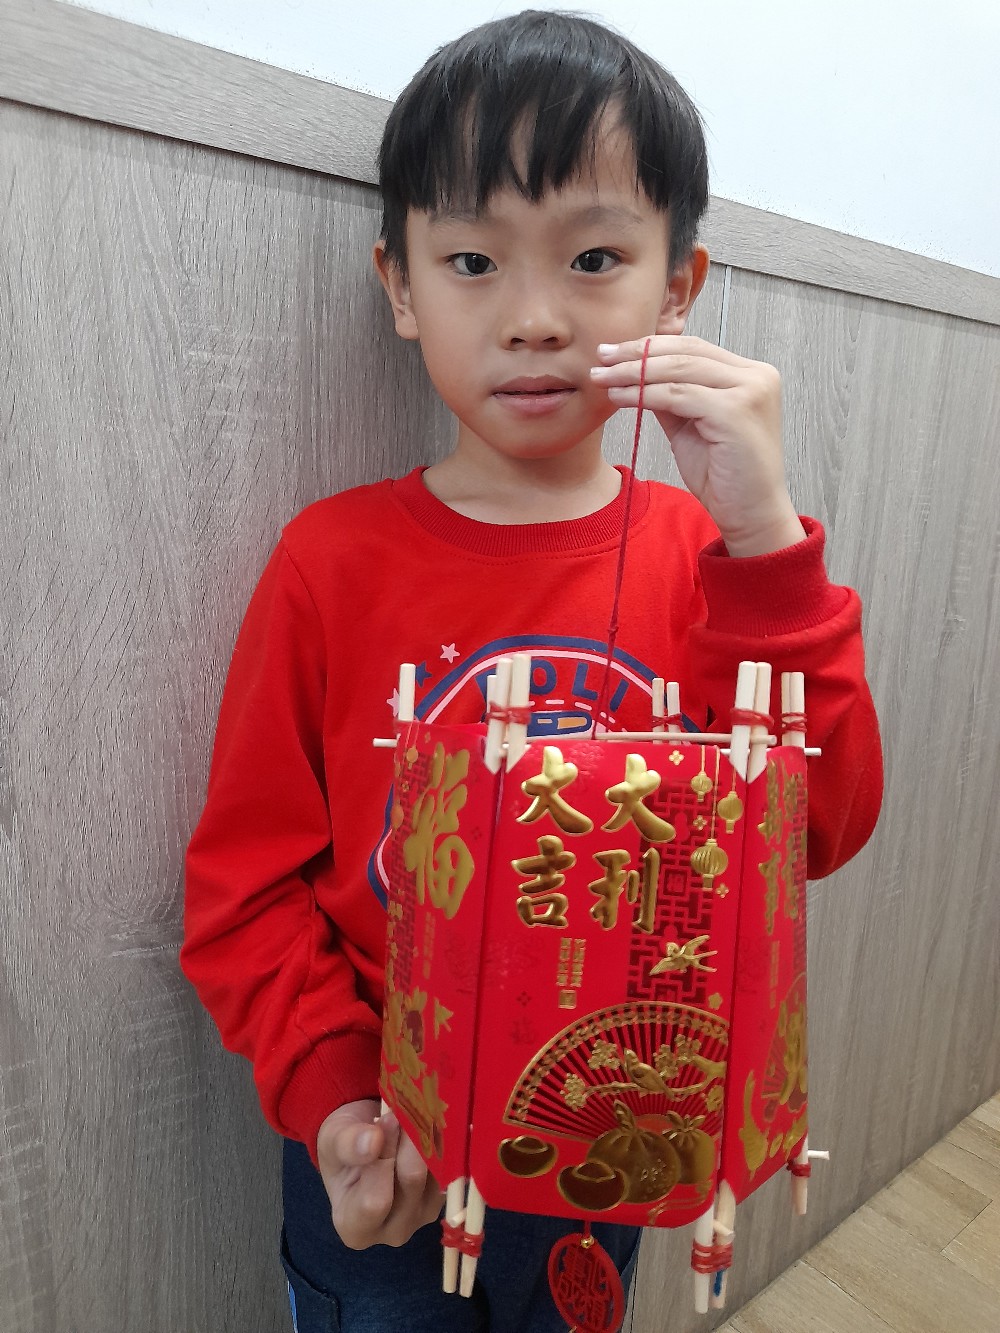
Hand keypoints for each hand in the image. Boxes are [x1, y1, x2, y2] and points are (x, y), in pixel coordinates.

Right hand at [316, 1099, 443, 1248]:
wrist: (365, 1143)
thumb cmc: (342, 1148)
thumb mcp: (332, 1140)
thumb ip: (347, 1144)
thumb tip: (373, 1142)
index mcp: (356, 1228)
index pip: (375, 1201)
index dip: (383, 1158)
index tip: (385, 1119)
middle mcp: (393, 1231)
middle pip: (412, 1181)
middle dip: (407, 1138)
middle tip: (400, 1111)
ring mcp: (423, 1215)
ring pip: (435, 1169)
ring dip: (426, 1136)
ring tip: (410, 1117)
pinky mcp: (445, 1195)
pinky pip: (451, 1165)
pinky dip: (441, 1140)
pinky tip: (426, 1126)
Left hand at [591, 335, 805, 556]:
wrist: (750, 515)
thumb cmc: (724, 476)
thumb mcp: (691, 426)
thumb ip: (672, 396)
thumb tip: (633, 373)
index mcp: (749, 375)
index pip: (694, 347)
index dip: (651, 346)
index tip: (614, 351)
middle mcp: (756, 376)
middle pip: (685, 352)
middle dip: (637, 354)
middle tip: (600, 358)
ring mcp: (750, 391)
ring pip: (679, 370)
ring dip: (634, 372)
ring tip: (602, 378)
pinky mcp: (736, 412)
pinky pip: (678, 396)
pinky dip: (644, 394)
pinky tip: (619, 397)